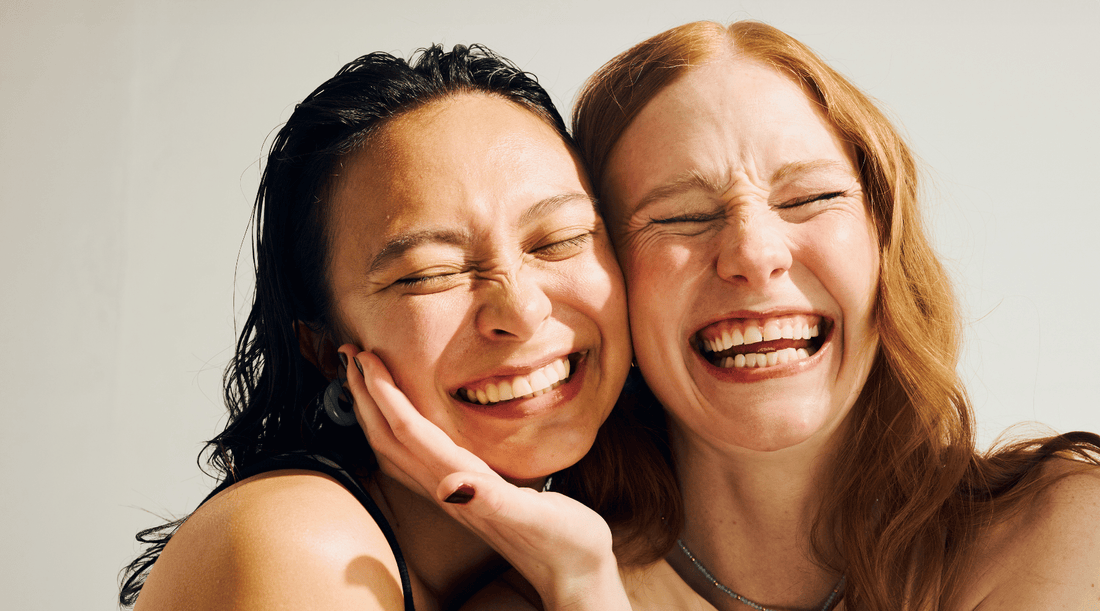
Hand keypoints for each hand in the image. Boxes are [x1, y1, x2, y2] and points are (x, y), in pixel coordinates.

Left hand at [339, 346, 630, 610]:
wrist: (574, 576)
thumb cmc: (565, 544)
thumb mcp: (538, 517)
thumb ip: (495, 501)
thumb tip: (451, 486)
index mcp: (463, 484)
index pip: (409, 431)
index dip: (385, 394)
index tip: (366, 358)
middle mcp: (449, 491)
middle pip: (389, 439)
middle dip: (365, 396)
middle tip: (350, 355)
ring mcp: (453, 496)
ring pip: (396, 451)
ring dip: (374, 414)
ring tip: (365, 381)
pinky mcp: (465, 498)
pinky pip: (416, 460)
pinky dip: (398, 432)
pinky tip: (406, 422)